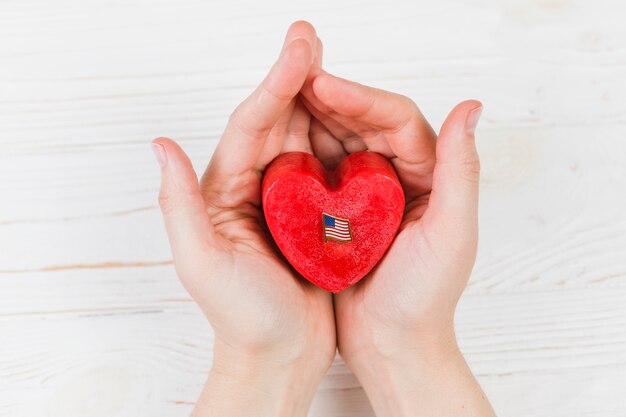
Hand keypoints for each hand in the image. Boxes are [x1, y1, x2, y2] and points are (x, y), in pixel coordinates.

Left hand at [152, 21, 333, 416]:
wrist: (279, 354)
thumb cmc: (241, 317)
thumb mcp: (201, 263)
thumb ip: (177, 203)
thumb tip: (160, 144)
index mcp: (224, 190)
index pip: (252, 124)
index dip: (276, 83)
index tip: (302, 48)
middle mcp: (252, 186)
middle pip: (276, 119)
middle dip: (296, 75)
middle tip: (312, 34)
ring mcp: (284, 198)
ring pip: (302, 136)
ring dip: (317, 98)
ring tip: (332, 60)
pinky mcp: (312, 214)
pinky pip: (325, 166)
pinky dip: (338, 138)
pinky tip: (353, 116)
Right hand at [301, 72, 495, 415]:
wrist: (391, 346)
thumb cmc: (424, 299)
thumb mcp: (451, 235)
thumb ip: (461, 170)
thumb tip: (472, 105)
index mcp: (430, 174)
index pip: (396, 119)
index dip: (359, 97)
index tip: (320, 84)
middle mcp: (400, 175)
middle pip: (364, 122)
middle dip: (329, 99)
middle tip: (290, 78)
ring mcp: (367, 193)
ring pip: (339, 141)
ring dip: (312, 120)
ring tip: (278, 100)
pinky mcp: (341, 211)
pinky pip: (320, 171)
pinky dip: (301, 154)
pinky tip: (277, 144)